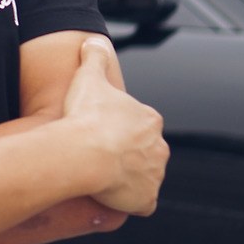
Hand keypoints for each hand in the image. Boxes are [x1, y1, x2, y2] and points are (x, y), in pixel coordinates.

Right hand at [63, 37, 168, 215]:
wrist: (84, 153)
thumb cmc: (86, 115)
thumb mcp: (89, 75)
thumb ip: (94, 55)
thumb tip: (94, 40)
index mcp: (149, 119)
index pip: (139, 123)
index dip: (118, 126)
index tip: (99, 128)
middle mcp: (159, 147)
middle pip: (144, 150)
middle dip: (126, 152)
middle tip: (98, 151)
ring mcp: (155, 175)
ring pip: (144, 176)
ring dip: (127, 176)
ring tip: (100, 173)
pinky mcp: (147, 200)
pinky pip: (141, 203)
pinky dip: (129, 201)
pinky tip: (109, 194)